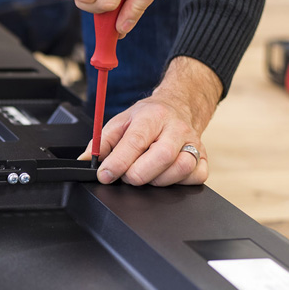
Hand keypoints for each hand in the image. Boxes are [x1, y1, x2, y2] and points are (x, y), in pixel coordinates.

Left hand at [78, 57, 222, 185]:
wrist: (177, 107)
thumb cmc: (147, 118)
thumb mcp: (120, 122)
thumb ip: (100, 142)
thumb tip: (84, 161)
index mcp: (152, 116)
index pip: (136, 141)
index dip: (118, 162)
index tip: (105, 175)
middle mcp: (176, 128)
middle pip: (162, 156)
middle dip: (138, 174)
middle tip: (127, 176)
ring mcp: (193, 143)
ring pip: (181, 168)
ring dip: (158, 180)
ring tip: (146, 174)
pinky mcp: (204, 158)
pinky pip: (197, 177)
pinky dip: (179, 182)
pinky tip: (166, 175)